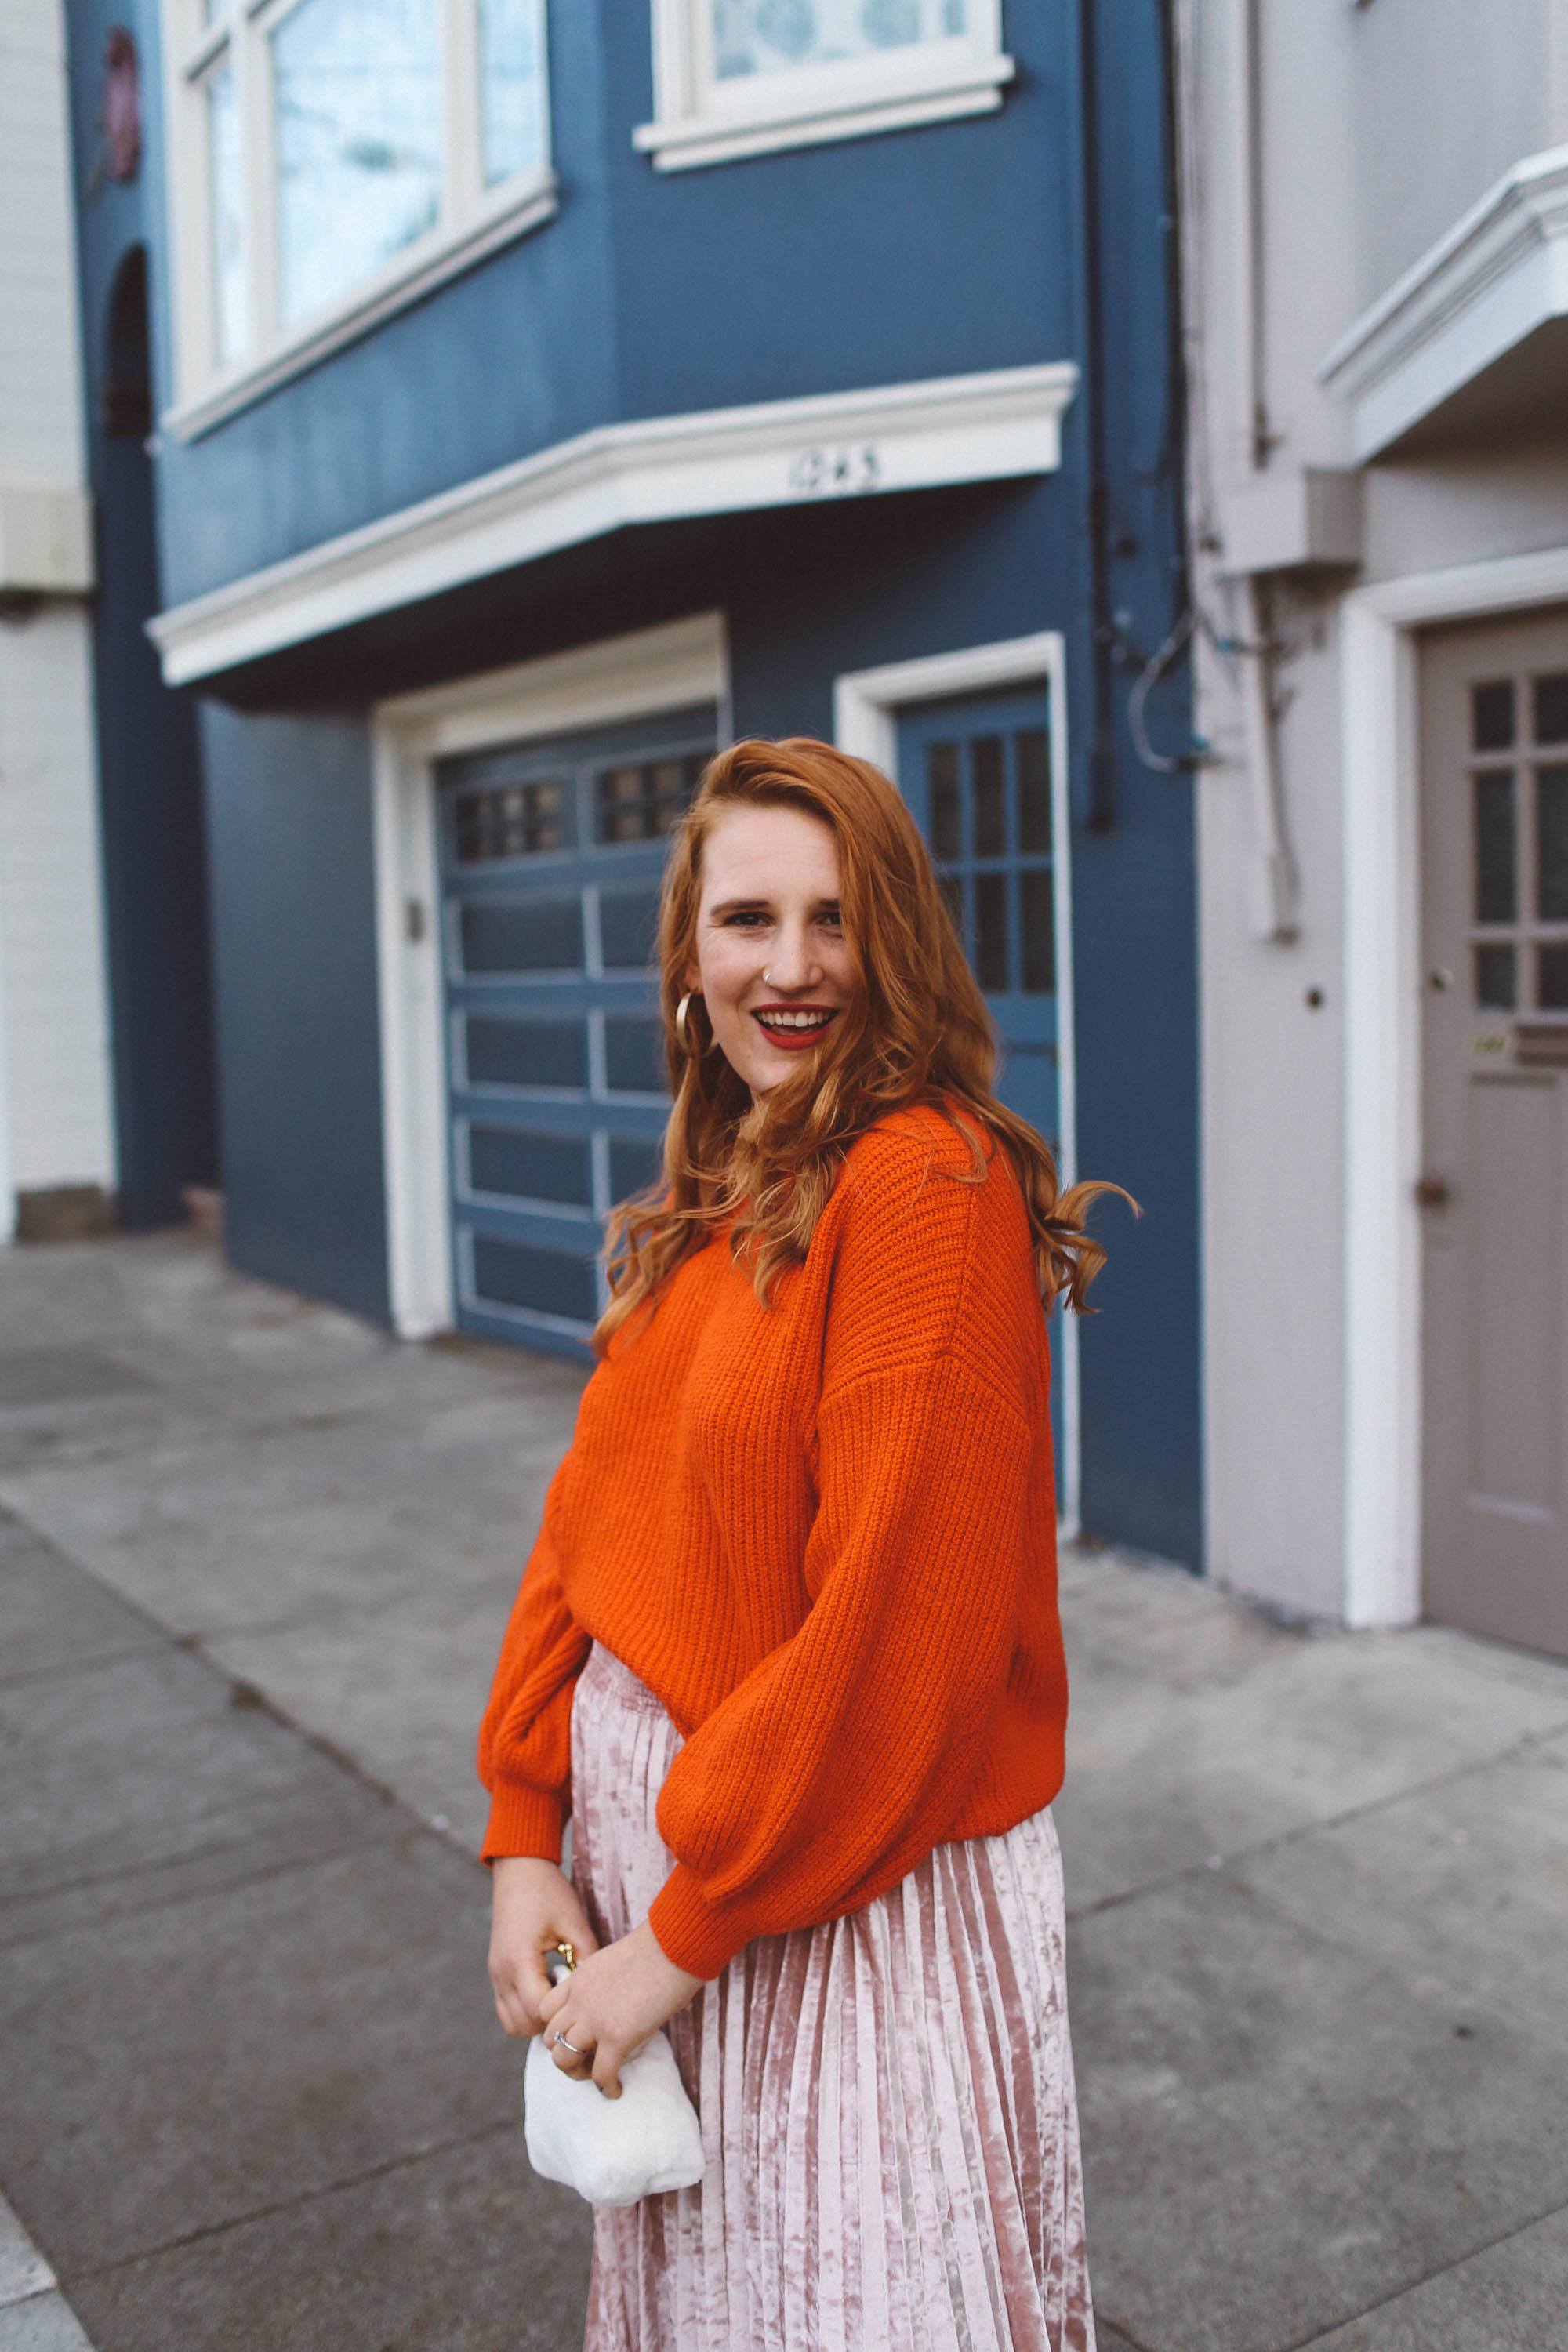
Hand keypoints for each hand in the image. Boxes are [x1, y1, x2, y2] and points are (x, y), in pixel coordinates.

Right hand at [487, 1856, 599, 2039]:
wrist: (519, 1869)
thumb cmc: (548, 1892)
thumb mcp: (574, 1922)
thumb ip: (587, 1958)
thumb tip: (599, 1989)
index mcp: (520, 1960)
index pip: (539, 2010)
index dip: (563, 2012)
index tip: (582, 2000)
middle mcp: (501, 1972)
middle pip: (524, 2024)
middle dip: (550, 2021)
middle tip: (573, 2001)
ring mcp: (495, 1974)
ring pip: (512, 2022)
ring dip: (535, 2019)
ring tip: (559, 1997)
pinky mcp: (496, 1971)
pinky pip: (506, 2008)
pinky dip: (524, 2010)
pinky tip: (547, 1990)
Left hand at [537, 1920, 704, 2098]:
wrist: (675, 1946)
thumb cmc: (658, 1947)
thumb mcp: (615, 1960)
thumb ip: (604, 1981)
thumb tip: (614, 1999)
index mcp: (579, 1979)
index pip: (545, 2010)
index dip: (557, 2026)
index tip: (575, 2034)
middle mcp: (579, 2000)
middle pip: (550, 2038)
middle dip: (565, 2053)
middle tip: (587, 2059)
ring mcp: (595, 2020)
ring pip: (564, 2059)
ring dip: (578, 2073)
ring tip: (598, 2074)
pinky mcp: (617, 2037)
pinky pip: (600, 2075)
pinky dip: (606, 2087)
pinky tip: (617, 2089)